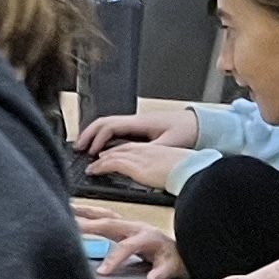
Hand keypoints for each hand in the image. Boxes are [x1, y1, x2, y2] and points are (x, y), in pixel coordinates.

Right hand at [76, 213, 182, 278]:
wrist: (178, 251)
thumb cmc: (173, 260)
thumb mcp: (171, 269)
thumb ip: (161, 274)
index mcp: (147, 237)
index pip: (126, 247)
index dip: (113, 259)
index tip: (101, 272)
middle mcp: (135, 227)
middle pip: (109, 223)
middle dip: (89, 225)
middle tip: (69, 226)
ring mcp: (128, 224)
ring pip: (104, 214)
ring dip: (85, 212)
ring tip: (66, 209)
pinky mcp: (122, 224)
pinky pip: (103, 216)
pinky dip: (88, 212)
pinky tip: (74, 210)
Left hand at [79, 140, 196, 195]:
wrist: (193, 170)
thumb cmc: (191, 170)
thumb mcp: (178, 166)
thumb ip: (168, 168)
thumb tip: (168, 176)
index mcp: (156, 149)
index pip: (133, 147)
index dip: (121, 151)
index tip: (113, 154)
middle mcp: (144, 150)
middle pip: (120, 149)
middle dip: (107, 153)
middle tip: (97, 158)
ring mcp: (138, 157)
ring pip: (112, 155)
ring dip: (99, 161)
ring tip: (92, 167)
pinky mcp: (134, 166)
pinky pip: (111, 164)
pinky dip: (99, 167)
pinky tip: (93, 171)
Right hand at [81, 107, 196, 159]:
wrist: (201, 123)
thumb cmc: (188, 131)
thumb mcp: (170, 143)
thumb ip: (150, 150)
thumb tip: (132, 157)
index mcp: (139, 122)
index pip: (110, 126)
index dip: (97, 139)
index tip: (92, 153)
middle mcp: (135, 120)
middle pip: (103, 122)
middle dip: (88, 134)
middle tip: (77, 148)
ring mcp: (137, 123)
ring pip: (108, 125)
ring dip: (94, 135)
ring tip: (84, 148)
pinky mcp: (140, 128)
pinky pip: (116, 130)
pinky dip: (104, 138)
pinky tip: (103, 148)